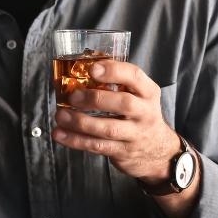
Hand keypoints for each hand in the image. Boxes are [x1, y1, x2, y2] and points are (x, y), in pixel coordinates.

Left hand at [52, 60, 179, 184]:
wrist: (156, 149)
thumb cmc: (139, 113)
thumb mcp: (138, 94)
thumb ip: (117, 81)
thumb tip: (80, 66)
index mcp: (148, 92)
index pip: (134, 76)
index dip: (114, 71)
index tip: (93, 69)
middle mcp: (145, 112)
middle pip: (124, 104)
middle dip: (95, 99)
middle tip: (73, 96)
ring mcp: (135, 134)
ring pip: (109, 129)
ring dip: (81, 122)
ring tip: (61, 115)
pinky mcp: (123, 151)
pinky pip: (98, 146)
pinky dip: (76, 140)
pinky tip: (60, 134)